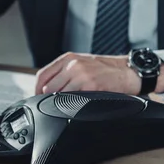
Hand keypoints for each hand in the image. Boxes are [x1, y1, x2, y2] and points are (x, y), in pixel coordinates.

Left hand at [35, 52, 163, 95]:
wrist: (127, 71)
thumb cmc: (105, 69)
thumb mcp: (81, 63)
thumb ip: (64, 72)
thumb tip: (46, 88)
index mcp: (68, 58)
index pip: (42, 74)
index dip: (35, 89)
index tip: (36, 98)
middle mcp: (72, 64)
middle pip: (47, 86)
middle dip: (47, 98)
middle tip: (51, 105)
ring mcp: (81, 75)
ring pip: (58, 94)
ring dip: (59, 103)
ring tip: (66, 105)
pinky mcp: (91, 86)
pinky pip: (72, 99)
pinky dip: (70, 105)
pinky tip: (76, 105)